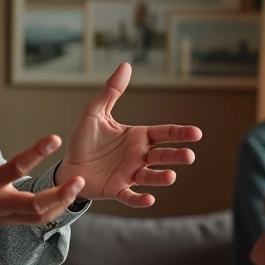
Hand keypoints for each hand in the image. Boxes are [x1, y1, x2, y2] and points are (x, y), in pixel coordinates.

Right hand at [0, 100, 84, 226]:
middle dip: (59, 194)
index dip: (36, 152)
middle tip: (79, 179)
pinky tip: (67, 198)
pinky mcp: (10, 222)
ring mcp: (6, 215)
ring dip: (61, 203)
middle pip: (34, 204)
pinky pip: (37, 221)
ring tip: (78, 187)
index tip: (55, 138)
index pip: (15, 167)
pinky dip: (54, 211)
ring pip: (39, 217)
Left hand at [57, 63, 201, 207]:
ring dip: (161, 178)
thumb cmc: (84, 140)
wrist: (68, 166)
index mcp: (137, 137)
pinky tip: (150, 199)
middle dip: (176, 156)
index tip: (196, 134)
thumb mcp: (95, 112)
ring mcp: (129, 174)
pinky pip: (130, 196)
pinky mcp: (116, 190)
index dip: (180, 134)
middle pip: (162, 156)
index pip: (164, 133)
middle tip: (189, 156)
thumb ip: (111, 91)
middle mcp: (138, 156)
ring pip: (150, 177)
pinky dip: (140, 199)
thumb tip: (126, 65)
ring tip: (171, 176)